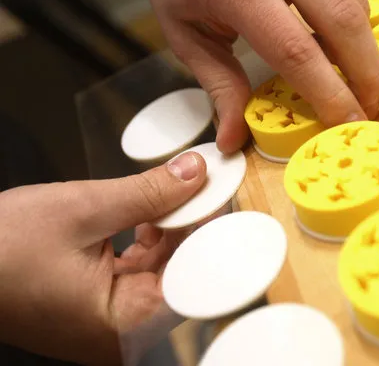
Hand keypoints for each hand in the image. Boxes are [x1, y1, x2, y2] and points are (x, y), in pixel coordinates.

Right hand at [0, 152, 206, 365]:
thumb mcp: (85, 208)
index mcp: (122, 327)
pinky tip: (155, 212)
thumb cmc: (2, 245)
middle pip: (181, 275)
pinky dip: (151, 240)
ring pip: (163, 270)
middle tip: (206, 187)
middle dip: (192, 228)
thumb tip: (195, 174)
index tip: (224, 200)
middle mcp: (120, 335)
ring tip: (180, 192)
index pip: (192, 281)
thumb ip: (149, 192)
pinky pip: (141, 271)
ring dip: (172, 230)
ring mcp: (110, 322)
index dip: (211, 236)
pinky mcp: (100, 306)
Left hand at [136, 0, 378, 153]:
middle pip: (342, 20)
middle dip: (365, 72)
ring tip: (353, 77)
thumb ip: (218, 85)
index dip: (328, 92)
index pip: (295, 49)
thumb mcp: (185, 34)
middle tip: (367, 106)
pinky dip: (352, 17)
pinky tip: (339, 39)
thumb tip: (233, 140)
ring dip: (361, 46)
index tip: (346, 123)